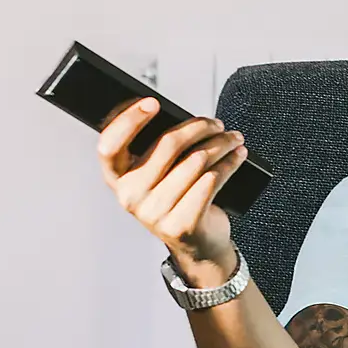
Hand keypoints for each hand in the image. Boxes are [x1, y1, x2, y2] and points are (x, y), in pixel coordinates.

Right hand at [98, 98, 247, 271]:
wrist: (199, 245)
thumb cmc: (180, 200)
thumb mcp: (160, 177)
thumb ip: (159, 151)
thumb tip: (182, 117)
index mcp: (119, 180)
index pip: (109, 146)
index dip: (128, 121)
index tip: (152, 103)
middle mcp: (131, 197)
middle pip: (167, 144)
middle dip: (199, 127)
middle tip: (217, 124)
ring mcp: (155, 213)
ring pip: (196, 161)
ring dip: (221, 144)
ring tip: (233, 139)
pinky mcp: (182, 223)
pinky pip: (211, 180)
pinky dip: (229, 163)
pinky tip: (237, 157)